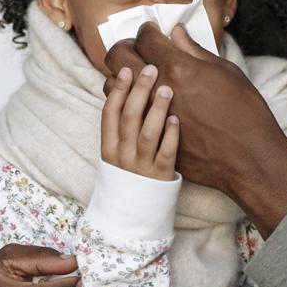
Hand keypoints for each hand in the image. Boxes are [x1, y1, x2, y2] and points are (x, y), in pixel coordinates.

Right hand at [101, 63, 179, 180]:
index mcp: (109, 148)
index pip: (109, 113)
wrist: (135, 217)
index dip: (118, 90)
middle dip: (139, 90)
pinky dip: (171, 135)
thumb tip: (128, 91)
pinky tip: (178, 119)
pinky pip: (166, 153)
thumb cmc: (131, 176)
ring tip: (167, 89)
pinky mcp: (160, 178)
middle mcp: (122, 157)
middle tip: (151, 69)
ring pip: (147, 134)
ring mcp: (141, 167)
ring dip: (157, 109)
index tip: (127, 69)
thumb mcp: (118, 153)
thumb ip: (122, 127)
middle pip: (128, 118)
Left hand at [104, 24, 286, 236]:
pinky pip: (122, 114)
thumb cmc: (245, 112)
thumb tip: (176, 34)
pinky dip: (126, 102)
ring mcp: (149, 114)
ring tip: (136, 76)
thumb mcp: (226, 72)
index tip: (152, 32)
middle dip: (126, 46)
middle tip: (139, 49)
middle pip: (119, 56)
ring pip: (112, 86)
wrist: (249, 157)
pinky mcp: (150, 135)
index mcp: (179, 67)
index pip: (145, 37)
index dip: (147, 30)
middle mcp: (158, 88)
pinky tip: (141, 102)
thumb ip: (195, 50)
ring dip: (121, 75)